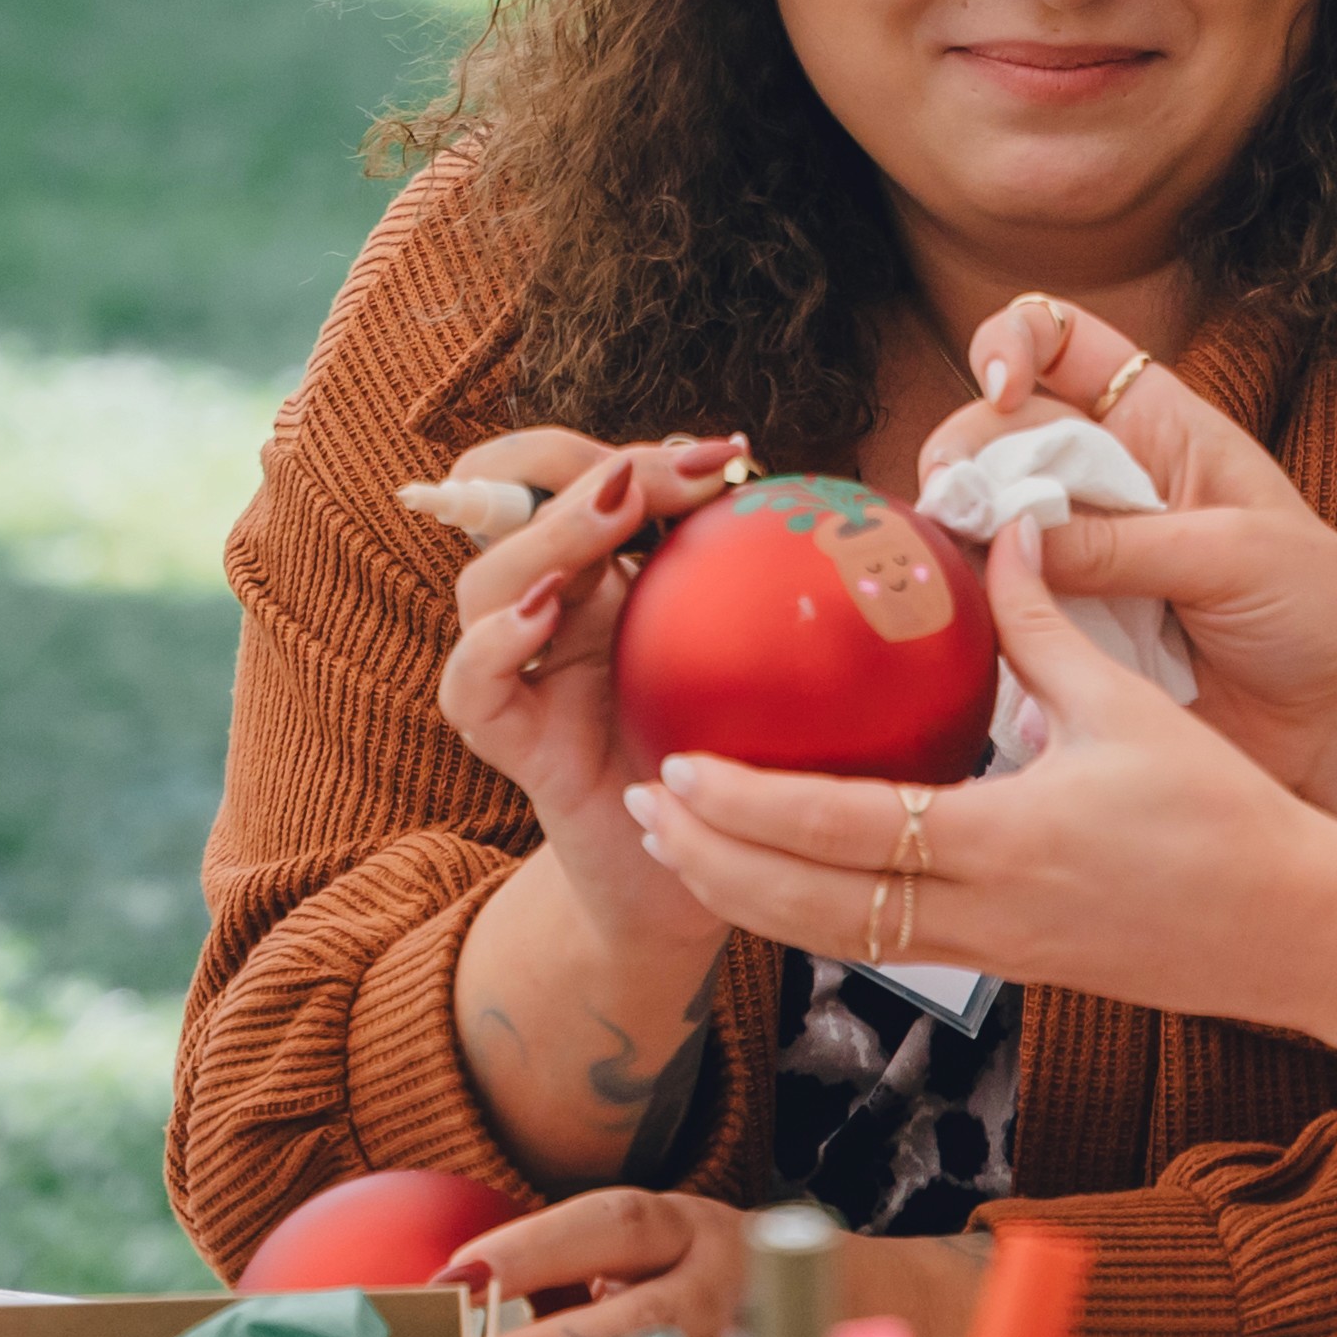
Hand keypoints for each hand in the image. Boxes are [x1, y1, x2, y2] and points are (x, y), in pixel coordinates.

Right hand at [437, 427, 743, 848]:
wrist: (692, 882)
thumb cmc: (734, 763)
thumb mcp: (761, 660)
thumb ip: (776, 589)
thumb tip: (865, 513)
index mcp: (610, 577)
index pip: (584, 477)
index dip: (639, 454)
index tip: (731, 454)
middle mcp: (556, 612)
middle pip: (521, 507)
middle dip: (584, 471)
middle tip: (658, 474)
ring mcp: (526, 674)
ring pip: (485, 582)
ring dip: (545, 535)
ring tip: (612, 513)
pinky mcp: (513, 743)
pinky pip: (471, 688)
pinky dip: (493, 643)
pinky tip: (542, 617)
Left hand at [456, 1187, 747, 1336]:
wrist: (820, 1301)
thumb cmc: (693, 1289)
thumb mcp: (647, 1264)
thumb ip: (574, 1288)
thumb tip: (460, 1321)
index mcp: (684, 1228)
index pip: (613, 1224)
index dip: (534, 1248)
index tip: (455, 1280)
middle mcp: (726, 1280)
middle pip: (648, 1312)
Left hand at [648, 525, 1336, 1146]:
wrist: (1297, 931)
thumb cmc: (1225, 814)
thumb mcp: (1132, 706)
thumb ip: (1047, 623)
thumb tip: (1001, 529)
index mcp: (1004, 842)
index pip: (839, 831)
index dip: (746, 806)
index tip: (677, 768)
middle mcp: (981, 912)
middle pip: (806, 907)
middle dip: (713, 865)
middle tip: (642, 813)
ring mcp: (992, 952)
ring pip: (834, 938)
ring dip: (750, 897)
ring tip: (685, 849)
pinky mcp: (1012, 965)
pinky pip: (886, 942)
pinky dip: (816, 912)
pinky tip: (787, 877)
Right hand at [923, 297, 1336, 830]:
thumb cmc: (1322, 612)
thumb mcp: (1227, 553)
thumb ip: (1115, 543)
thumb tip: (1001, 533)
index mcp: (1160, 426)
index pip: (1060, 343)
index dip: (1015, 343)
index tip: (1001, 385)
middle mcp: (1109, 481)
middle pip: (998, 434)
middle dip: (966, 457)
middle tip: (958, 509)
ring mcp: (1084, 557)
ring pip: (987, 522)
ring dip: (959, 538)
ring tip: (956, 568)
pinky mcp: (1072, 631)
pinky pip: (1003, 606)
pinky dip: (979, 609)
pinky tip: (973, 624)